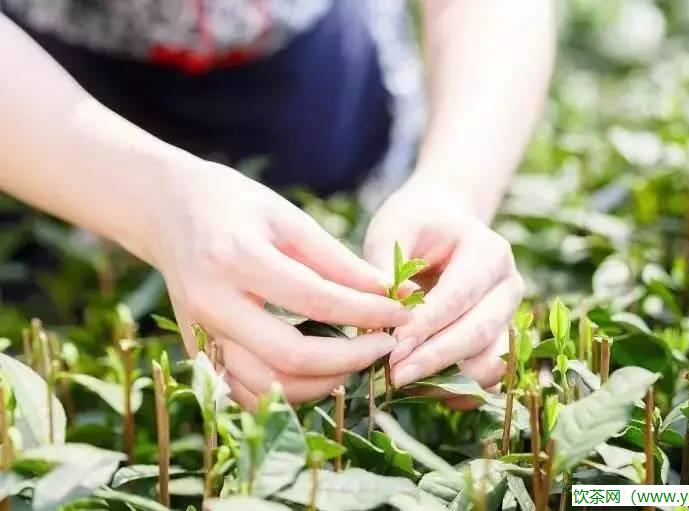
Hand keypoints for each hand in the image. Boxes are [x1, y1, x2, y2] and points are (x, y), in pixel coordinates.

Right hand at [149, 160, 410, 406]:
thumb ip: (338, 260)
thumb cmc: (234, 206)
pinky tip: (320, 372)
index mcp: (235, 258)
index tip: (402, 312)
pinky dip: (289, 392)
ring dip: (324, 383)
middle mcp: (211, 303)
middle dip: (350, 359)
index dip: (365, 313)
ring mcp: (200, 334)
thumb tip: (390, 292)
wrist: (166, 212)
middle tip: (386, 345)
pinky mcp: (198, 353)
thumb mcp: (288, 218)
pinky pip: (247, 394)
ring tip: (358, 359)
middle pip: (290, 356)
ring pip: (269, 385)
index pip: (314, 300)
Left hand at [363, 175, 523, 393]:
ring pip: (489, 361)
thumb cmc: (414, 226)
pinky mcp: (501, 342)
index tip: (391, 347)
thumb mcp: (393, 231)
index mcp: (488, 251)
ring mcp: (509, 316)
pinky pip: (488, 377)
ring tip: (402, 383)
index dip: (426, 326)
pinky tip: (421, 390)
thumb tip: (387, 318)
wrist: (444, 225)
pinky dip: (459, 391)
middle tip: (392, 376)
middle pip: (478, 332)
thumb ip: (385, 268)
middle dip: (434, 359)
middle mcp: (508, 286)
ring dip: (447, 380)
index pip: (458, 296)